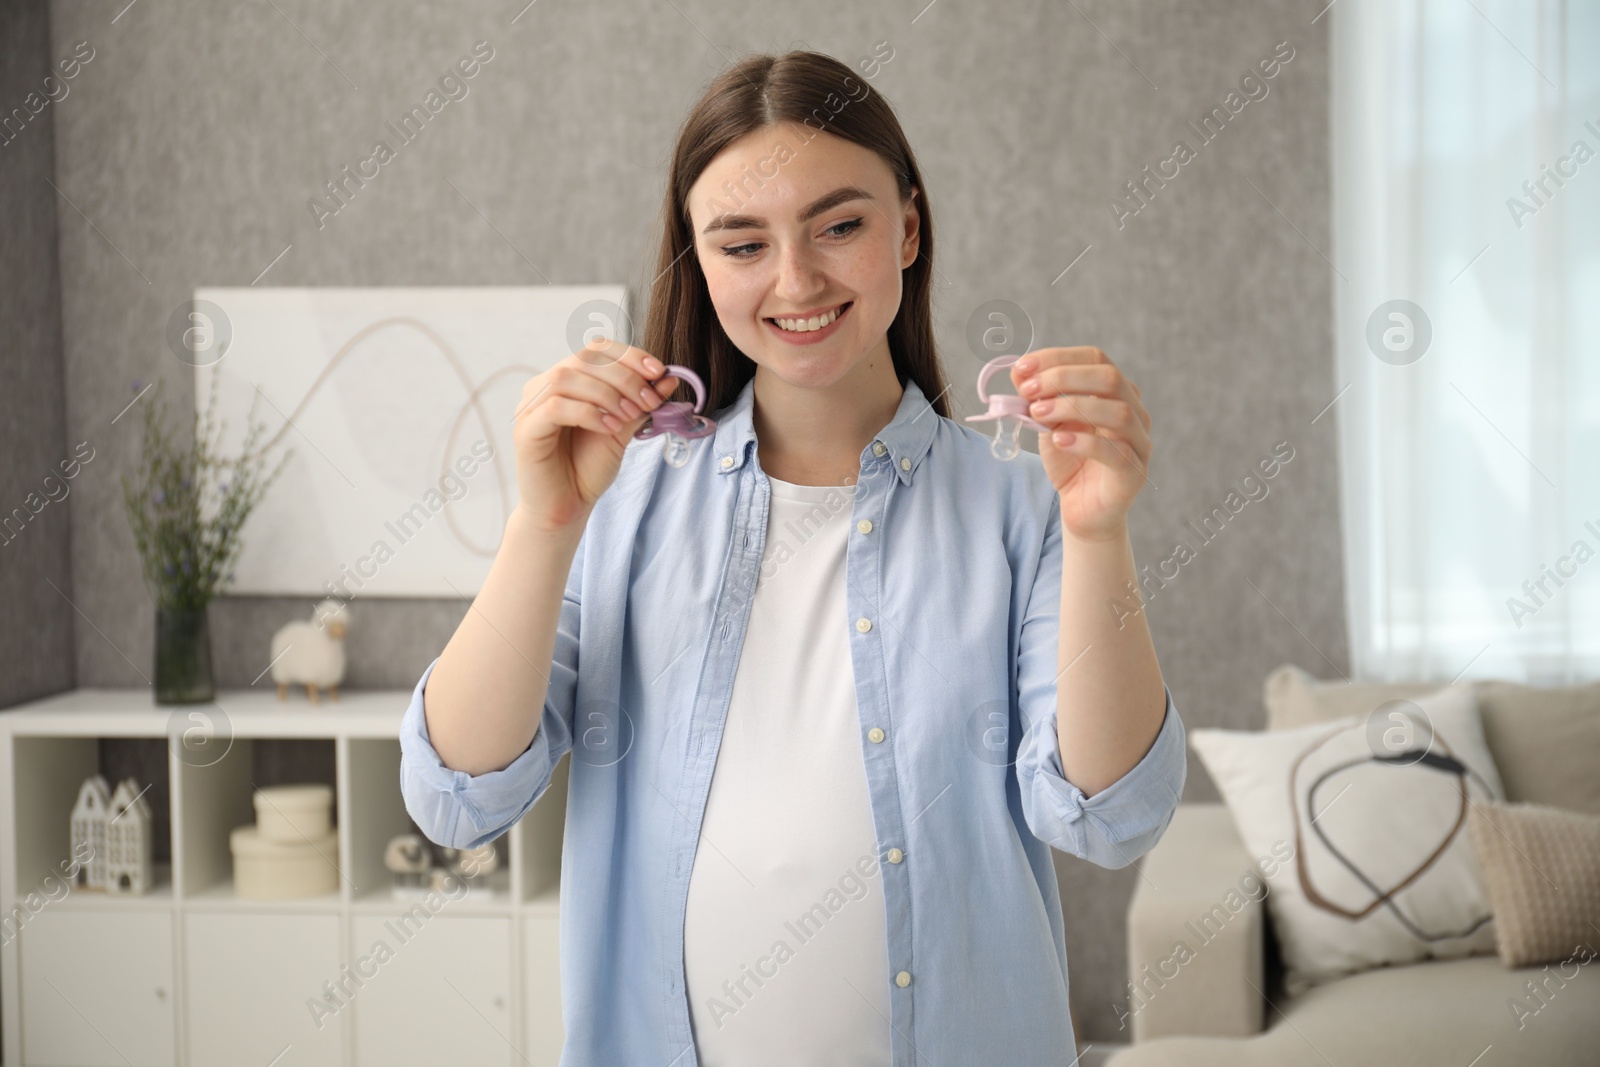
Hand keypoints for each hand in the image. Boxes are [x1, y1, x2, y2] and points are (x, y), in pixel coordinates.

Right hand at [511, 338, 681, 533]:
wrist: (566, 507)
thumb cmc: (588, 468)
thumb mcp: (622, 430)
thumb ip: (641, 404)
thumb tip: (670, 378)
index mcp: (568, 381)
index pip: (596, 350)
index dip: (629, 355)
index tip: (659, 371)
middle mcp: (544, 386)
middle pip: (583, 359)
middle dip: (624, 377)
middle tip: (648, 401)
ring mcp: (531, 406)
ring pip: (567, 377)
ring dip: (606, 393)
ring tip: (628, 416)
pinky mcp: (526, 429)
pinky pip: (555, 406)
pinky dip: (588, 412)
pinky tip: (608, 428)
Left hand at [1011, 346, 1152, 541]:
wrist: (1082, 510)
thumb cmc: (1069, 461)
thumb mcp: (1047, 424)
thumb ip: (1037, 398)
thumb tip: (1018, 370)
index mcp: (1116, 392)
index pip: (1095, 358)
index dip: (1058, 358)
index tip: (1022, 367)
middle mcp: (1135, 411)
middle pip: (1109, 378)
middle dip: (1063, 378)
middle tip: (1028, 390)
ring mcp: (1139, 442)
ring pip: (1118, 412)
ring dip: (1071, 407)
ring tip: (1038, 414)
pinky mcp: (1135, 474)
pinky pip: (1117, 453)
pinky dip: (1085, 442)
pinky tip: (1059, 441)